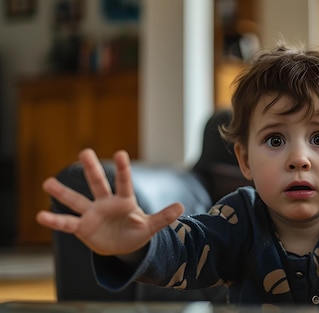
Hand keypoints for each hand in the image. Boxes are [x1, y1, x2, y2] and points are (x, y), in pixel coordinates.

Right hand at [36, 149, 183, 255]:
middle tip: (85, 152)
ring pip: (77, 200)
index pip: (124, 182)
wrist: (122, 246)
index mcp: (124, 201)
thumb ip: (163, 217)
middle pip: (98, 183)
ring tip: (47, 182)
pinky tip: (41, 216)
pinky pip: (67, 223)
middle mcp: (106, 203)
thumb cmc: (136, 231)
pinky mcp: (83, 227)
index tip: (120, 153)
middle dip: (92, 169)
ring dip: (63, 192)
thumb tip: (181, 207)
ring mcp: (92, 214)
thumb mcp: (151, 226)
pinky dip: (55, 220)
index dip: (122, 169)